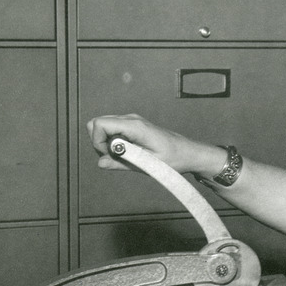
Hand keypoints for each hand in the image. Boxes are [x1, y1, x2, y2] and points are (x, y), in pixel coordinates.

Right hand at [86, 114, 217, 173]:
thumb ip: (122, 163)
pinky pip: (113, 130)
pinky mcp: (133, 126)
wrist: (189, 153)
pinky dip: (113, 142)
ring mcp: (132, 121)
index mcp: (135, 126)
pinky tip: (128, 153)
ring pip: (103, 126)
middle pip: (97, 123)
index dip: (97, 141)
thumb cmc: (173, 159)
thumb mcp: (148, 165)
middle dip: (99, 142)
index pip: (99, 124)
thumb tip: (100, 163)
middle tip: (115, 157)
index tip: (109, 156)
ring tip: (124, 156)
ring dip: (106, 143)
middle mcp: (131, 119)